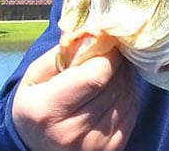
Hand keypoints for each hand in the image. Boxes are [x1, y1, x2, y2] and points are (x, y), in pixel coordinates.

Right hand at [12, 46, 138, 150]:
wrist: (35, 147)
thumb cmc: (36, 104)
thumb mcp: (36, 76)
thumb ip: (63, 52)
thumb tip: (93, 30)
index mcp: (48, 110)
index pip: (97, 74)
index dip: (108, 53)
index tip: (107, 42)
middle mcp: (72, 132)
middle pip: (115, 83)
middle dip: (117, 62)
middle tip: (111, 52)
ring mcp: (95, 144)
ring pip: (128, 94)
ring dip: (124, 77)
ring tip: (110, 70)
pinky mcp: (112, 149)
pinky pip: (133, 109)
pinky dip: (127, 93)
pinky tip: (114, 88)